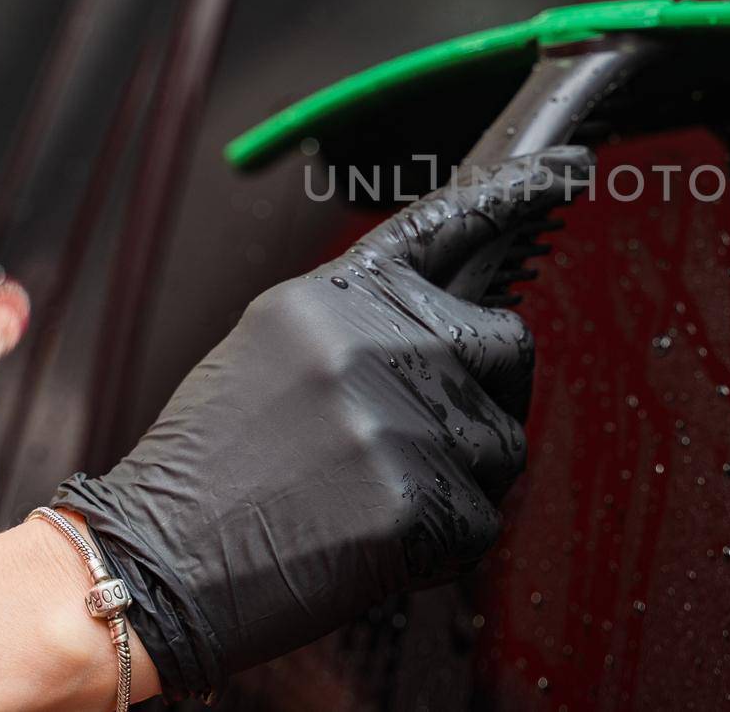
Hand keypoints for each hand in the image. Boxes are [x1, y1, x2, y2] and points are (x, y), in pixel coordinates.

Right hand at [54, 147, 594, 696]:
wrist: (153, 563)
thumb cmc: (207, 467)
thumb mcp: (270, 348)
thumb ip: (362, 321)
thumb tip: (442, 324)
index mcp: (336, 297)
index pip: (445, 225)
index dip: (517, 193)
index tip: (576, 166)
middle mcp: (377, 343)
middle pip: (507, 346)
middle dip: (485, 392)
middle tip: (423, 434)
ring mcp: (402, 420)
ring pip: (503, 444)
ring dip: (459, 478)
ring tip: (368, 495)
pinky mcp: (419, 502)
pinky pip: (482, 521)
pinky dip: (440, 544)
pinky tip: (370, 540)